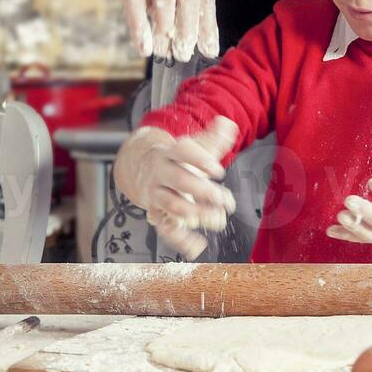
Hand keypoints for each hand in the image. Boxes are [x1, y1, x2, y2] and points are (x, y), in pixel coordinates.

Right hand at [114, 118, 238, 259]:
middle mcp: (161, 173)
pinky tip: (199, 246)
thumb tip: (228, 124)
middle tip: (224, 199)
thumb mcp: (194, 147)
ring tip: (217, 218)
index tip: (219, 171)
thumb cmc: (178, 160)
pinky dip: (182, 240)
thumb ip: (213, 138)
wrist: (143, 169)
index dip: (200, 160)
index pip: (182, 151)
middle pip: (179, 180)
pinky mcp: (158, 215)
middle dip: (203, 191)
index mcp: (171, 153)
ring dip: (195, 213)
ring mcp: (157, 195)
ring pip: (172, 205)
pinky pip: (166, 229)